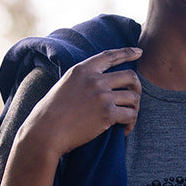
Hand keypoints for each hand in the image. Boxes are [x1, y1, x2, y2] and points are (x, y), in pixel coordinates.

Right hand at [21, 47, 141, 158]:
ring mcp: (102, 96)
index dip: (127, 53)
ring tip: (127, 119)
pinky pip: (131, 115)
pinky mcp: (107, 114)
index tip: (139, 52)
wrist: (46, 132)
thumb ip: (82, 80)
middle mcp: (94, 80)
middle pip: (130, 76)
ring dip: (134, 108)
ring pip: (134, 97)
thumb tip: (98, 83)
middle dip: (136, 88)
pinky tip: (123, 130)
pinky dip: (130, 124)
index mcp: (82, 70)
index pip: (110, 56)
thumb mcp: (64, 86)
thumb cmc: (50, 114)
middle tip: (133, 100)